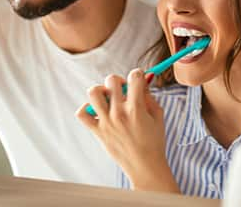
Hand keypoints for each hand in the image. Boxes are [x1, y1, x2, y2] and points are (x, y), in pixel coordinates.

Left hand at [76, 69, 179, 192]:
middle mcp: (119, 113)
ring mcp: (106, 122)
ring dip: (101, 90)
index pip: (134, 76)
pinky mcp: (97, 131)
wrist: (145, 166)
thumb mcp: (158, 115)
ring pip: (93, 92)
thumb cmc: (154, 142)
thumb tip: (142, 80)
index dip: (138, 74)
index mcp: (136, 108)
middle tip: (123, 90)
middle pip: (112, 80)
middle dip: (119, 80)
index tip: (138, 79)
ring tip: (108, 98)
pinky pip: (82, 113)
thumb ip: (149, 96)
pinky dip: (87, 108)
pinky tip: (97, 110)